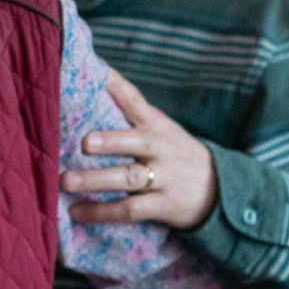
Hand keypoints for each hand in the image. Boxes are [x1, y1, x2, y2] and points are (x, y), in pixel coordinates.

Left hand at [63, 69, 217, 230]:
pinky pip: (129, 209)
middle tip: (85, 143)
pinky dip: (101, 212)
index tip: (95, 76)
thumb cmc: (176, 155)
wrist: (221, 190)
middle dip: (110, 141)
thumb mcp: (161, 130)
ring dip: (96, 180)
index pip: (135, 101)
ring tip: (66, 181)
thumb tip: (89, 95)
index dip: (116, 87)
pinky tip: (76, 212)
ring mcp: (164, 178)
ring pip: (129, 178)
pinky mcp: (163, 205)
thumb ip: (131, 117)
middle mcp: (160, 149)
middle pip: (136, 142)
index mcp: (156, 125)